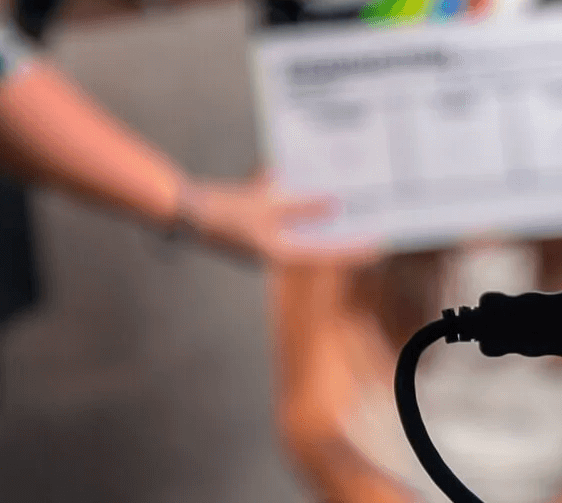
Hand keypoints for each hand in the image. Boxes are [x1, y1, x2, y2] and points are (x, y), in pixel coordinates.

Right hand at [178, 170, 377, 264]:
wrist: (183, 209)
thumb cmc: (223, 211)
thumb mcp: (267, 204)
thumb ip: (302, 206)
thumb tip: (334, 205)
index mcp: (279, 255)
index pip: (326, 254)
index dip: (353, 249)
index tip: (378, 245)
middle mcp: (274, 253)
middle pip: (316, 242)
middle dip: (339, 231)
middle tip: (368, 220)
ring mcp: (263, 243)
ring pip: (301, 230)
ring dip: (318, 218)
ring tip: (345, 203)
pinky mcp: (254, 229)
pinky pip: (283, 218)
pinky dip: (295, 206)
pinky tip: (305, 188)